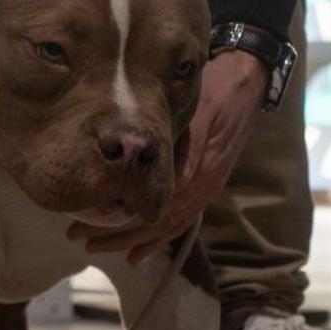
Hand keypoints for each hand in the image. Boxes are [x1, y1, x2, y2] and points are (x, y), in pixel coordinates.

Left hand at [67, 50, 268, 262]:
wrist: (248, 81)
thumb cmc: (218, 90)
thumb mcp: (200, 112)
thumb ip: (186, 146)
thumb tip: (171, 180)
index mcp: (199, 172)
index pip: (155, 207)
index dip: (121, 222)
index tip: (87, 227)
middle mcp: (203, 187)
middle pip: (158, 223)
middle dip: (119, 235)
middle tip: (83, 241)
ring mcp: (206, 188)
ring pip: (167, 226)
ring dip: (134, 239)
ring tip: (101, 248)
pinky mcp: (207, 183)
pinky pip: (182, 218)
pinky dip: (159, 237)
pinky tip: (138, 248)